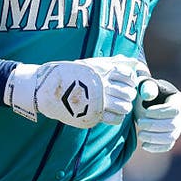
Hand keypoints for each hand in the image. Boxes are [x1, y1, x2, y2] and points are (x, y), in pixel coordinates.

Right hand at [4, 56, 141, 128]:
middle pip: (128, 92)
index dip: (129, 79)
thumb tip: (132, 62)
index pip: (128, 75)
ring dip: (124, 106)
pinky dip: (117, 117)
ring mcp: (98, 101)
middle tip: (121, 94)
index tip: (124, 81)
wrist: (48, 89)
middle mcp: (102, 86)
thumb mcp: (90, 64)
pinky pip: (116, 119)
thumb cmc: (70, 74)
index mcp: (101, 71)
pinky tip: (111, 113)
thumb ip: (112, 63)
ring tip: (116, 104)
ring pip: (125, 106)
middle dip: (128, 94)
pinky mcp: (94, 115)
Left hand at [133, 79, 180, 152]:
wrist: (144, 103)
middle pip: (173, 125)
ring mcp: (178, 128)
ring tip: (140, 134)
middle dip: (154, 126)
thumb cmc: (145, 92)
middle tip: (139, 123)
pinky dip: (156, 147)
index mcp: (178, 100)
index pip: (174, 110)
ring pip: (170, 137)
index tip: (146, 112)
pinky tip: (144, 145)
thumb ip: (146, 87)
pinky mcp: (171, 138)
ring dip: (154, 137)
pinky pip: (167, 146)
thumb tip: (149, 94)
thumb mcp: (144, 85)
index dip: (160, 112)